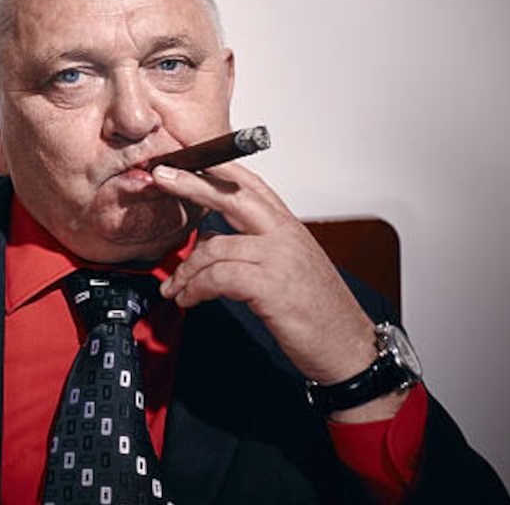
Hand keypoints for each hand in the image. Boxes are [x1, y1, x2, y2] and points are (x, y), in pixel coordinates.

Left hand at [151, 163, 405, 420]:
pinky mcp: (270, 286)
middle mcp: (284, 234)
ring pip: (214, 246)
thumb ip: (255, 246)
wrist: (349, 348)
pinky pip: (217, 277)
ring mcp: (279, 258)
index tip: (185, 161)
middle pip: (231, 195)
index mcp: (287, 225)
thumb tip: (209, 242)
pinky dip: (195, 288)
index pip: (248, 183)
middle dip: (191, 184)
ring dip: (185, 270)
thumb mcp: (289, 266)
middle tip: (160, 177)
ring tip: (173, 288)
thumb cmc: (317, 311)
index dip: (215, 169)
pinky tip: (188, 299)